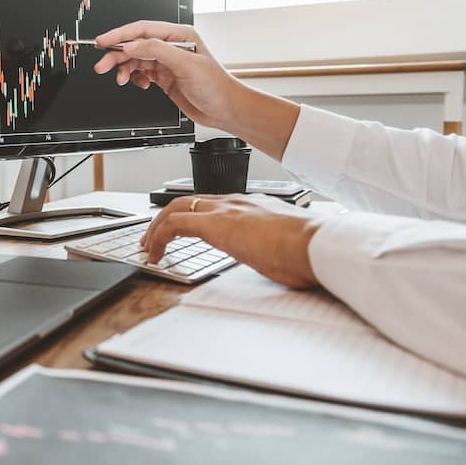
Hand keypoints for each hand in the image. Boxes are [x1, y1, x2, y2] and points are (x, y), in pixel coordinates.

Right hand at [93, 21, 240, 129]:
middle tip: (102, 65)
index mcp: (179, 35)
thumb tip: (132, 45)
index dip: (121, 35)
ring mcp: (167, 62)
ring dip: (125, 69)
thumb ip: (157, 51)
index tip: (104, 41)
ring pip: (136, 60)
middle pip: (136, 45)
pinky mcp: (164, 77)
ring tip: (120, 79)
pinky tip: (138, 84)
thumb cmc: (215, 86)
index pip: (143, 30)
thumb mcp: (185, 64)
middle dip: (117, 55)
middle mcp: (171, 46)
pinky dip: (135, 78)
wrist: (224, 109)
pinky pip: (141, 73)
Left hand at [141, 193, 325, 288]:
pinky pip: (174, 224)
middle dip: (165, 220)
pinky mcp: (215, 224)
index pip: (211, 206)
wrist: (317, 244)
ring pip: (176, 209)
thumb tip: (271, 262)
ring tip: (148, 248)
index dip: (190, 218)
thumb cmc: (310, 249)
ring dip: (156, 228)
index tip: (179, 235)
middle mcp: (235, 202)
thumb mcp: (284, 248)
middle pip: (188, 202)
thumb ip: (271, 249)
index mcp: (252, 207)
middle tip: (153, 240)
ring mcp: (224, 210)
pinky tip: (154, 255)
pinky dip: (158, 237)